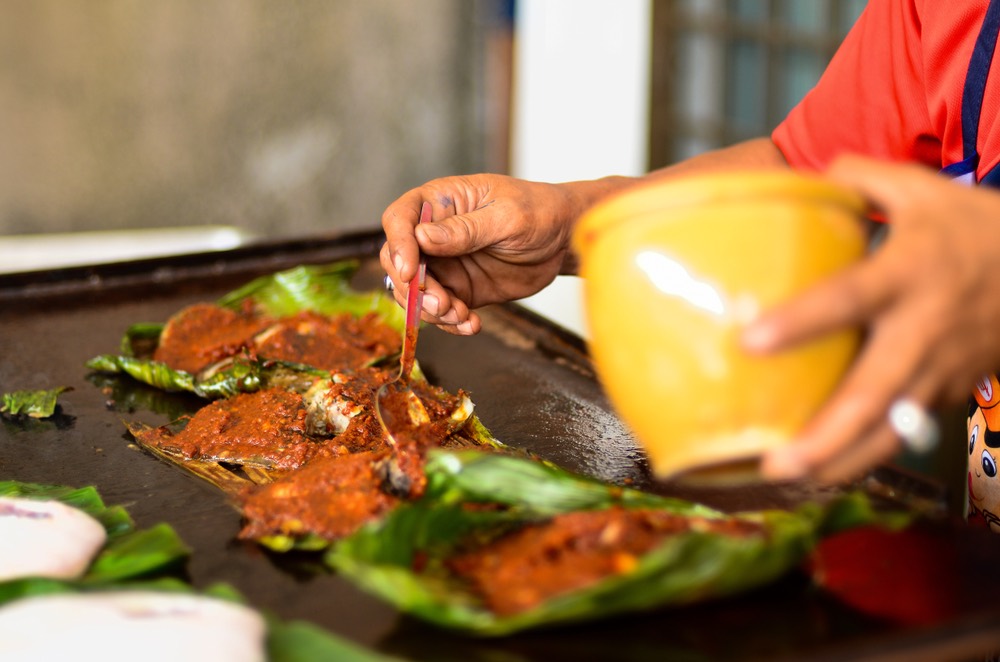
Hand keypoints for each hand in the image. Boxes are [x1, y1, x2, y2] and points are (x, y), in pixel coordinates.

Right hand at [380, 173, 627, 334]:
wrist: (564, 239)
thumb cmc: (538, 212)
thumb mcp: (506, 217)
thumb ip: (465, 229)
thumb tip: (422, 236)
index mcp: (440, 202)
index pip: (400, 219)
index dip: (398, 245)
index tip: (411, 270)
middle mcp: (435, 234)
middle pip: (399, 261)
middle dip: (414, 288)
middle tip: (442, 304)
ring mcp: (445, 264)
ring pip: (416, 292)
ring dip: (431, 310)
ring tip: (461, 316)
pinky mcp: (460, 289)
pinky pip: (442, 311)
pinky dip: (451, 323)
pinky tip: (472, 324)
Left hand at [743, 155, 999, 481]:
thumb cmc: (978, 227)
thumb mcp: (923, 189)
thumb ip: (860, 178)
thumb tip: (803, 177)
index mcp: (910, 271)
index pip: (849, 297)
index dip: (801, 320)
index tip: (749, 341)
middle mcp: (924, 326)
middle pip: (873, 390)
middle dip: (824, 433)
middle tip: (775, 462)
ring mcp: (942, 366)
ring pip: (893, 427)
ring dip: (843, 460)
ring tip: (793, 481)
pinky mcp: (951, 390)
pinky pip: (906, 429)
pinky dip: (869, 455)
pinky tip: (828, 470)